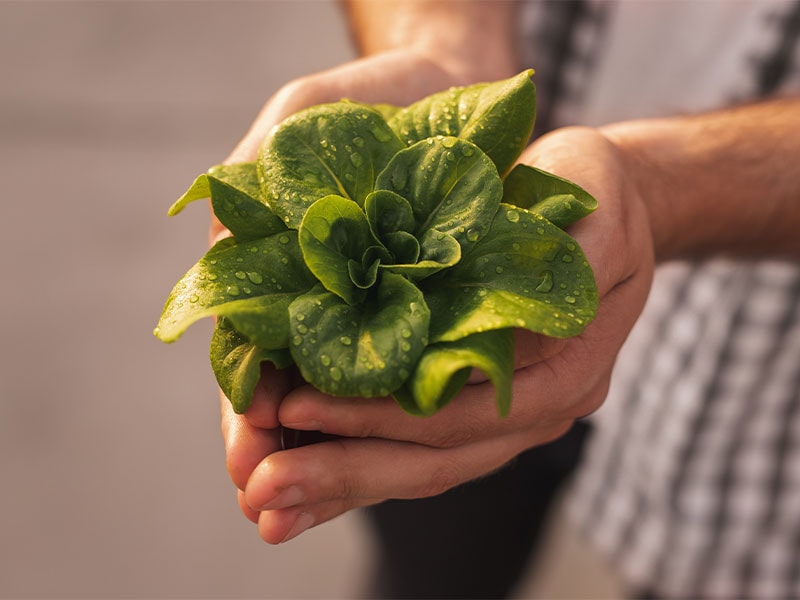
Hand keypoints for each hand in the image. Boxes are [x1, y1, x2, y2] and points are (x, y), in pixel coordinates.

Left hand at [224, 126, 655, 543]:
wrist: (604, 204)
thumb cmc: (594, 197)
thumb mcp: (596, 216)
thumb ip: (572, 274)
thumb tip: (508, 339)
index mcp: (566, 371)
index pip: (466, 413)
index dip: (384, 415)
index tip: (302, 406)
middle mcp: (537, 408)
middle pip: (436, 457)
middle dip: (345, 470)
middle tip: (262, 484)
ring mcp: (508, 413)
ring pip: (423, 464)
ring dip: (342, 480)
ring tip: (265, 494)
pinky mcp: (479, 403)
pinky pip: (419, 446)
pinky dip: (360, 460)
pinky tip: (305, 471)